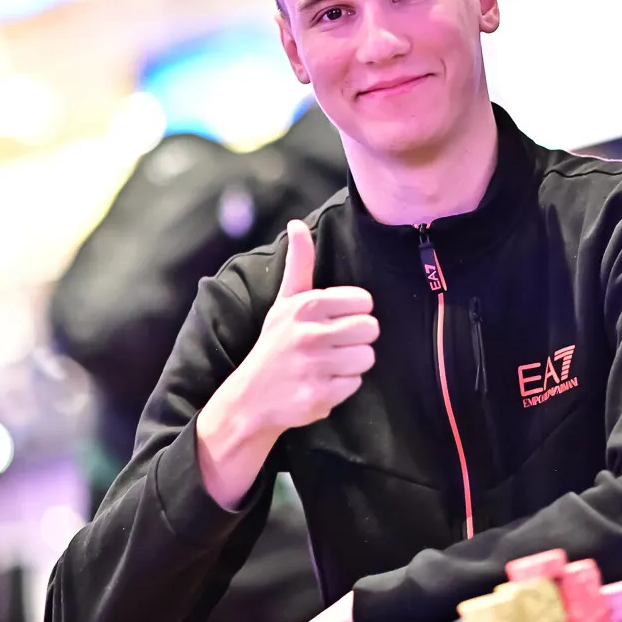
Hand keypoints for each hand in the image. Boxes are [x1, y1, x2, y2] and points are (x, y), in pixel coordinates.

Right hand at [230, 220, 378, 433]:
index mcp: (306, 305)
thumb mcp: (284, 301)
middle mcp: (310, 333)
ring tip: (328, 365)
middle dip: (357, 339)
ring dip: (351, 364)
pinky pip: (356, 383)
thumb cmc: (275, 344)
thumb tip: (297, 223)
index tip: (334, 322)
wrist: (250, 398)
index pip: (364, 301)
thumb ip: (299, 263)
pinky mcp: (320, 395)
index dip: (354, 313)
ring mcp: (315, 366)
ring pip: (367, 357)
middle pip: (371, 328)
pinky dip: (342, 386)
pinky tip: (322, 383)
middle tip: (332, 345)